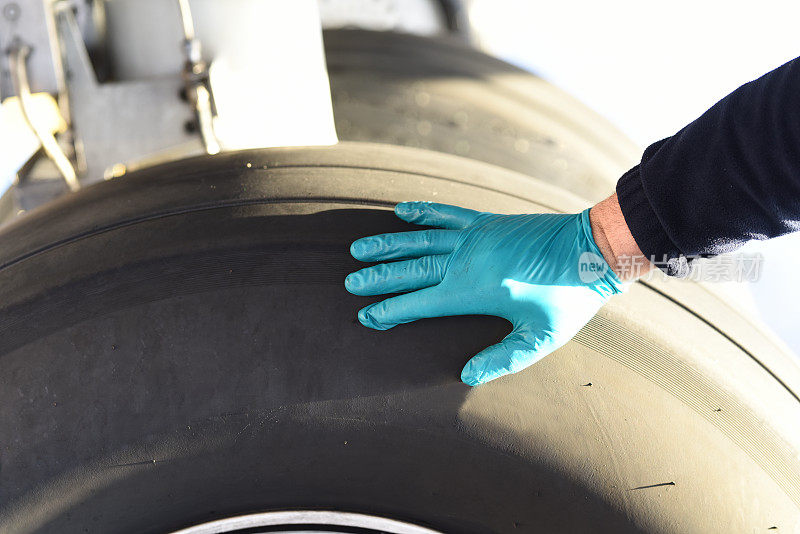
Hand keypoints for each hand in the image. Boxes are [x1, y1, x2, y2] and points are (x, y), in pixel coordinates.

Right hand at [345, 202, 624, 385]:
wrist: (591, 249)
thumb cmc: (567, 297)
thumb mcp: (540, 337)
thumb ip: (502, 358)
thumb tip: (465, 376)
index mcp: (473, 291)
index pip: (419, 303)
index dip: (390, 311)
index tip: (366, 316)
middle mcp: (466, 261)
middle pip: (411, 269)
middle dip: (378, 277)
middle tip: (350, 282)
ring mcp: (474, 237)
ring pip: (420, 239)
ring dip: (388, 245)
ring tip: (358, 249)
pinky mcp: (486, 222)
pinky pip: (446, 213)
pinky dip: (423, 211)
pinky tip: (400, 210)